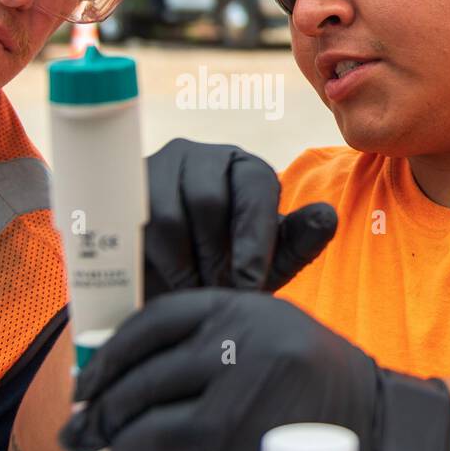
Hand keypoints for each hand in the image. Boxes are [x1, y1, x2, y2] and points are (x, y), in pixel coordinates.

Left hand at [58, 288, 449, 450]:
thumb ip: (194, 339)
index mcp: (239, 309)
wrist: (373, 415)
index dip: (107, 359)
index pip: (151, 325)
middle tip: (83, 433)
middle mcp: (245, 349)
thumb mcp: (254, 328)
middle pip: (146, 384)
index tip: (86, 386)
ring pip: (159, 435)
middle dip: (103, 415)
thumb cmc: (296, 372)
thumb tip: (105, 379)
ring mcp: (253, 405)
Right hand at [143, 139, 336, 300]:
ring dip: (183, 263)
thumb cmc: (225, 271)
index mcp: (245, 169)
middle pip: (208, 199)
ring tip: (193, 291)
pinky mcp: (123, 191)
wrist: (166, 289)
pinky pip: (134, 226)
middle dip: (214, 256)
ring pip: (168, 213)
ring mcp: (158, 167)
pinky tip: (164, 283)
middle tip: (217, 293)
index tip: (248, 284)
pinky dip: (153, 261)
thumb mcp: (267, 264)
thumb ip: (299, 242)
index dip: (253, 240)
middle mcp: (201, 157)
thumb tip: (327, 217)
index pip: (255, 187)